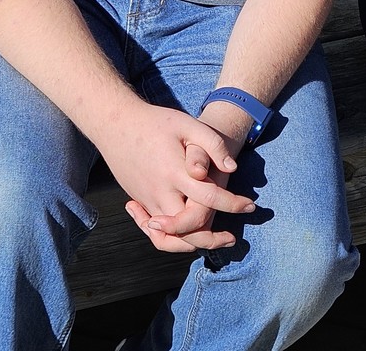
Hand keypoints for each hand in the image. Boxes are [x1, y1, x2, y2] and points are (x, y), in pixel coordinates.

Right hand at [96, 102, 254, 250]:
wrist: (115, 124)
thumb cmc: (155, 122)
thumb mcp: (186, 124)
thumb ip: (211, 144)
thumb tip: (231, 168)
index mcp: (175, 172)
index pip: (209, 197)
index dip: (233, 204)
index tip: (250, 206)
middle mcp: (160, 191)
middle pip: (188, 229)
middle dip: (212, 238)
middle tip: (232, 238)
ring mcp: (147, 200)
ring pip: (169, 237)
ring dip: (191, 244)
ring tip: (211, 240)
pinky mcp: (140, 201)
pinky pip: (155, 231)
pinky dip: (170, 237)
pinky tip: (185, 230)